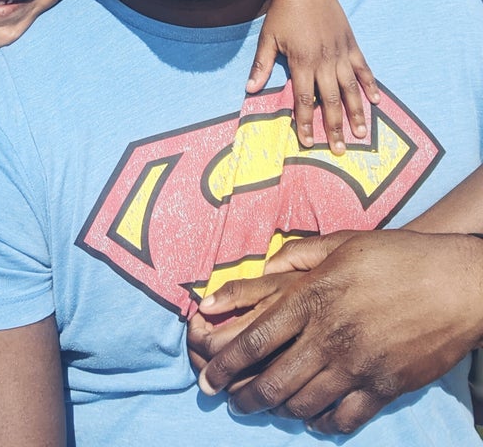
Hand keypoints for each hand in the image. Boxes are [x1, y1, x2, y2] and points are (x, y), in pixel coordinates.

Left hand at [189, 230, 482, 433]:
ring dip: (276, 411)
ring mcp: (357, 366)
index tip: (209, 375)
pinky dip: (321, 423)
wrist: (456, 283)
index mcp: (313, 297)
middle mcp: (329, 336)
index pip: (255, 337)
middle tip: (228, 399)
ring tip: (263, 409)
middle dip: (242, 395)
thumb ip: (299, 255)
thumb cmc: (398, 256)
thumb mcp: (343, 242)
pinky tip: (312, 419)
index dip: (225, 361)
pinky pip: (343, 418)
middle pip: (272, 379)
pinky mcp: (384, 387)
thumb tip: (264, 267)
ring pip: (303, 403)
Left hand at [247, 0, 378, 154]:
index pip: (305, 100)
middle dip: (334, 127)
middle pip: (331, 101)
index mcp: (302, 62)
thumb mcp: (268, 38)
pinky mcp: (352, 44)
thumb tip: (250, 90)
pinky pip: (363, 69)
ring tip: (360, 134)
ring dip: (356, 113)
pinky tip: (376, 101)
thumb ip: (261, 65)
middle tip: (338, 150)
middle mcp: (325, 61)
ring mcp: (341, 53)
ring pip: (351, 89)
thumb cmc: (284, 11)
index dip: (306, 123)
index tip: (307, 142)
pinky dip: (370, 85)